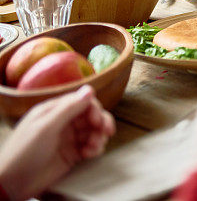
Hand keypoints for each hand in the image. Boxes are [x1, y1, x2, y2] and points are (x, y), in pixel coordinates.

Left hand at [0, 85, 115, 199]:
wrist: (12, 184)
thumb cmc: (24, 152)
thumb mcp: (45, 127)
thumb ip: (68, 108)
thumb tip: (89, 89)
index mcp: (54, 111)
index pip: (82, 101)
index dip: (94, 108)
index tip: (97, 120)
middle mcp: (63, 122)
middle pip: (91, 115)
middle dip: (101, 122)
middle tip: (106, 132)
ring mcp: (68, 139)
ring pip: (94, 131)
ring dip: (99, 137)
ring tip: (94, 147)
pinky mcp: (72, 154)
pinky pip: (91, 146)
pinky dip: (95, 149)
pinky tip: (89, 154)